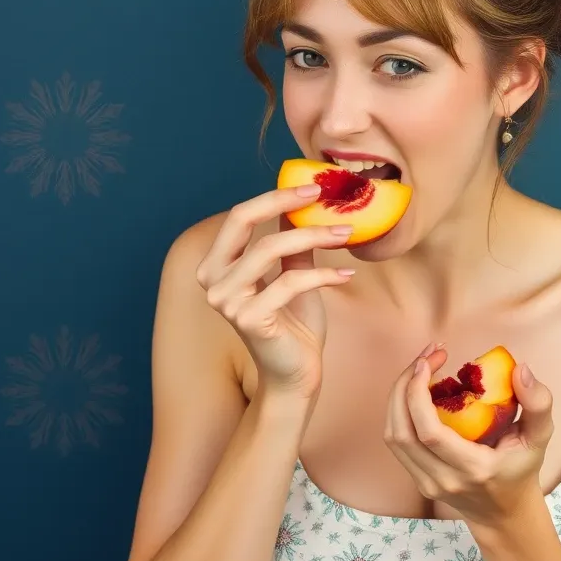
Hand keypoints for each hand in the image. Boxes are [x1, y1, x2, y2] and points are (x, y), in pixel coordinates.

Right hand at [195, 185, 354, 399]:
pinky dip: (324, 275)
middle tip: (323, 195)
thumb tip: (301, 200)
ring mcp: (227, 301)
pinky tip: (346, 274)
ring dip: (315, 236)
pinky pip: (291, 282)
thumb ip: (291, 240)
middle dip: (283, 201)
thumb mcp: (293, 272)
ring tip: (347, 233)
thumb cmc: (294, 324)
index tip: (312, 187)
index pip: (239, 216)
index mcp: (217, 265)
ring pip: (271, 248)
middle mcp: (213, 280)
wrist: (297, 374)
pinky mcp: (249, 319)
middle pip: (242, 222)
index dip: (274, 196)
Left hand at [384, 343, 554, 529]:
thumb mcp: (540, 438)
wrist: (505, 513)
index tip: (426, 362)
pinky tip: (417, 391)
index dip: (418, 394)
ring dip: (398, 396)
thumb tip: (519, 369)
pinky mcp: (418, 480)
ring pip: (394, 436)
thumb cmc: (521, 469)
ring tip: (418, 369)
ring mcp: (427, 483)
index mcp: (473, 469)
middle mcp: (443, 479)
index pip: (429, 432)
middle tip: (424, 358)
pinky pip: (398, 442)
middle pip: (402, 432)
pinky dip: (400, 411)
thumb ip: (538, 403)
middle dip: (404, 386)